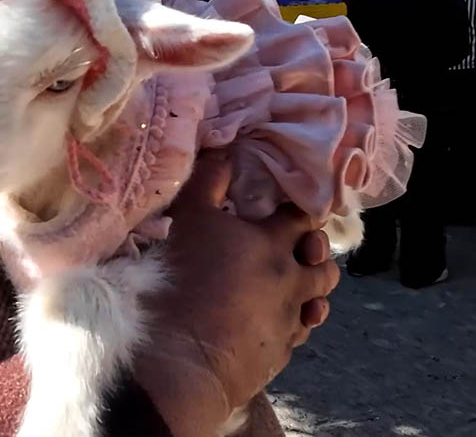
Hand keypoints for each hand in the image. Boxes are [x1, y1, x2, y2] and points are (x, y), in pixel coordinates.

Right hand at [134, 152, 339, 434]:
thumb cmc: (181, 281)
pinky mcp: (281, 351)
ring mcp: (290, 318)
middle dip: (314, 252)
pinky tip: (276, 320)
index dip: (300, 210)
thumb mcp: (189, 220)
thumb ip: (208, 182)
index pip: (303, 216)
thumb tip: (224, 150)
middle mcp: (292, 278)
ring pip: (320, 300)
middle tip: (293, 249)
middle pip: (323, 260)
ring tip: (293, 287)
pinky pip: (300, 331)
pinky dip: (294, 321)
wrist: (182, 356)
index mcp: (273, 242)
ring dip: (311, 289)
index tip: (289, 210)